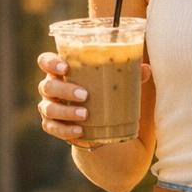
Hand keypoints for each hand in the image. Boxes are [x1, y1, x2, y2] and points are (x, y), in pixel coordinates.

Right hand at [36, 51, 151, 143]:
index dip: (50, 62)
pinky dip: (65, 130)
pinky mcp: (54, 126)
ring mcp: (50, 107)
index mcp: (62, 71)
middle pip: (47, 85)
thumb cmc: (105, 93)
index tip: (66, 68)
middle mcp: (52, 88)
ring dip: (66, 111)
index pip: (45, 61)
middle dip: (64, 89)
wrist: (101, 124)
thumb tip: (146, 70)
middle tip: (85, 95)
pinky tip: (80, 131)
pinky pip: (52, 128)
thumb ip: (129, 74)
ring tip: (86, 114)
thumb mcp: (116, 83)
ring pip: (48, 108)